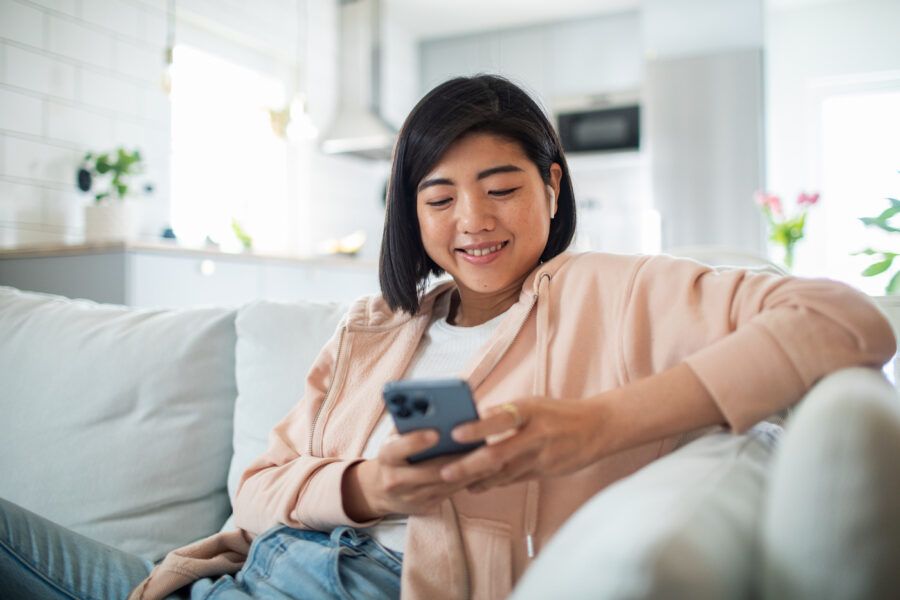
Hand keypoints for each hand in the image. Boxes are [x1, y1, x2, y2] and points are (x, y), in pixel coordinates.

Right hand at [342, 429, 478, 520]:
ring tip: (491, 457)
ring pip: (446, 484)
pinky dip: (469, 480)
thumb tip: (438, 410)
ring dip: (470, 471)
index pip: (397, 449)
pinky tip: (486, 470)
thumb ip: (411, 427)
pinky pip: (451, 493)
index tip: (436, 432)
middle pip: (430, 471)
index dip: (415, 441)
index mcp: (386, 457)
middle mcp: (395, 480)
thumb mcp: (395, 439)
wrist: (380, 491)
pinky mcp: (426, 506)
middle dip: (457, 459)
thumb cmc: (395, 454)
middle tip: (480, 446)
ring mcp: (411, 497)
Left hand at [439, 396, 609, 492]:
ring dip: (477, 479)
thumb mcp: (533, 404)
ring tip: (452, 482)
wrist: (597, 428)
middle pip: (498, 454)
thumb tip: (471, 420)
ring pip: (503, 473)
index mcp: (530, 411)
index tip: (455, 433)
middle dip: (469, 465)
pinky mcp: (545, 473)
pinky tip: (475, 485)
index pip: (500, 419)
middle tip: (445, 472)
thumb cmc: (557, 413)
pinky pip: (513, 480)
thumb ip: (504, 413)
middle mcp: (535, 435)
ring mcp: (541, 457)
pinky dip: (493, 483)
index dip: (478, 428)